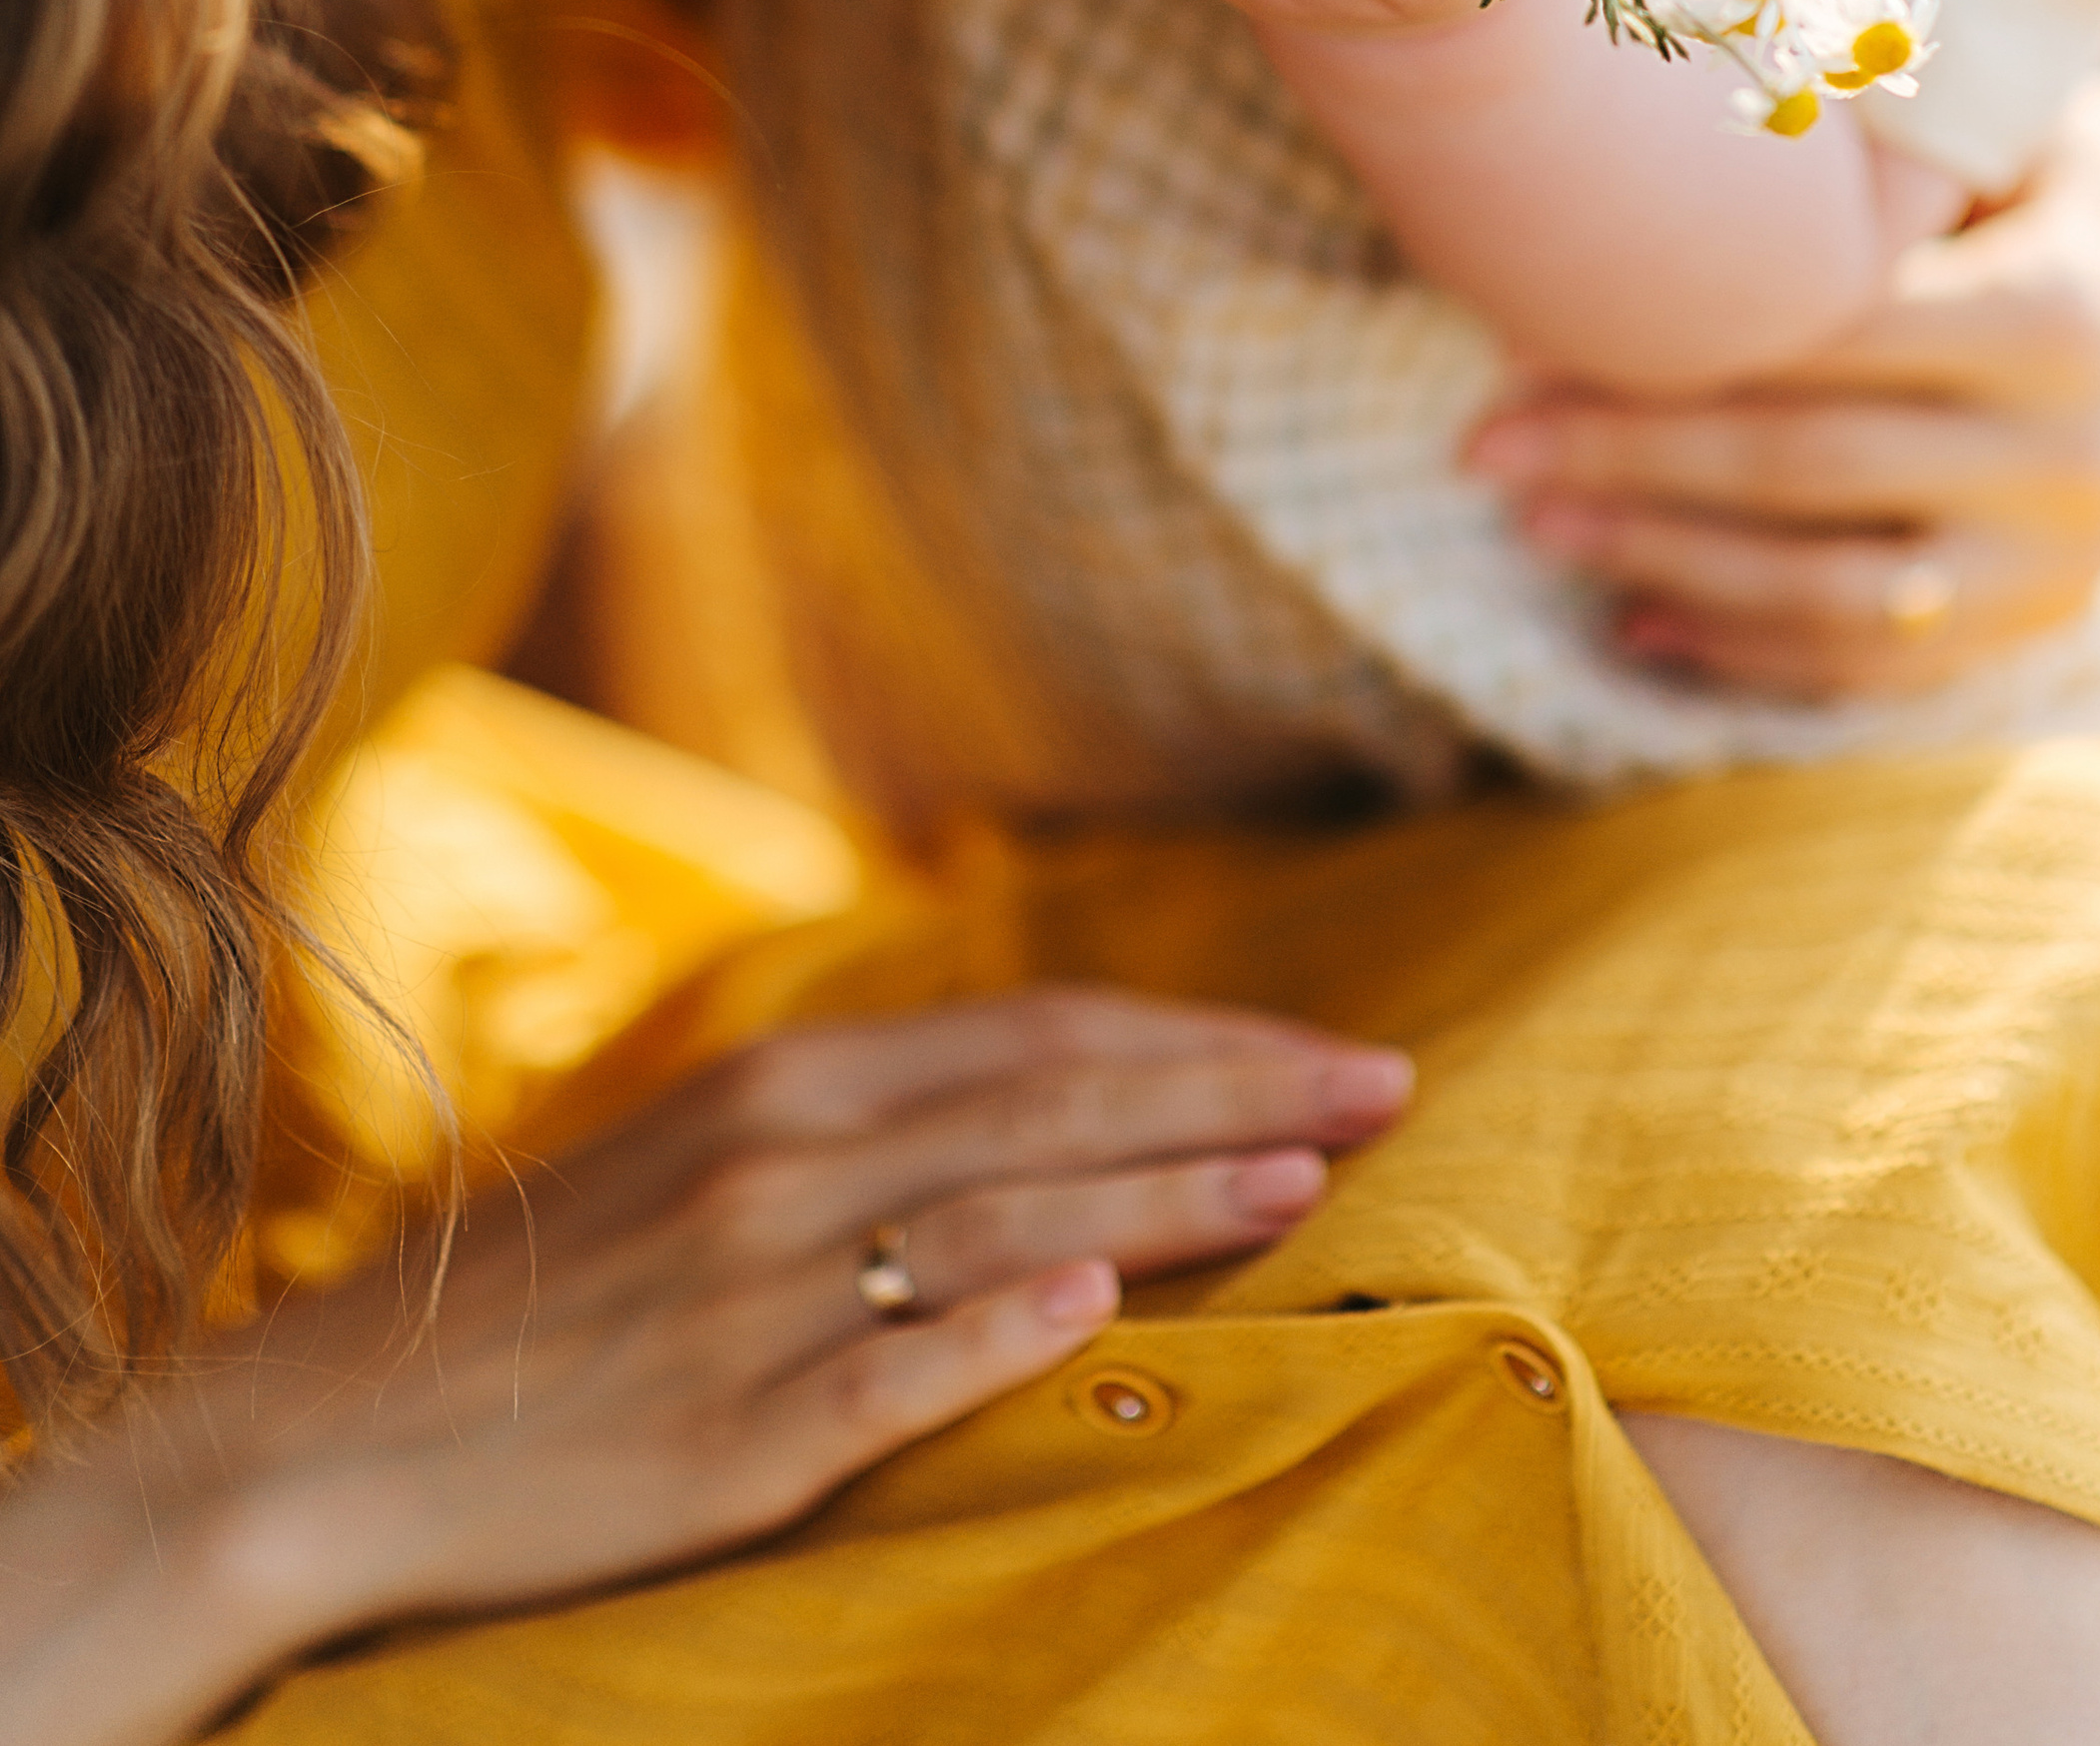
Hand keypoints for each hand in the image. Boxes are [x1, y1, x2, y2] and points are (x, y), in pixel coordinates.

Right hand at [0, 990, 1411, 1745]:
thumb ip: (863, 1124)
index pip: (1044, 1036)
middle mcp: (785, 1163)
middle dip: (1237, 1093)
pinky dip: (991, 1324)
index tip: (1339, 1053)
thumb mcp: (700, 1163)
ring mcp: (758, 1295)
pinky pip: (882, 1369)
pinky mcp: (728, 1428)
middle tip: (1391, 1096)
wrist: (340, 1431)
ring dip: (1169, 1190)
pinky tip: (1091, 1296)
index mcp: (787, 1087)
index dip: (1203, 1039)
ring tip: (1309, 1179)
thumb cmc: (547, 1301)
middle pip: (1056, 1104)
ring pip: (1006, 1214)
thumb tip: (1046, 1105)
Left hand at [1464, 71, 2099, 700]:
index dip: (1668, 351)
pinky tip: (1636, 625)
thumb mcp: (2022, 129)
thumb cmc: (2083, 174)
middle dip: (1628, 463)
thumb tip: (1679, 107)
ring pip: (1834, 592)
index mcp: (2056, 313)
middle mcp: (2068, 456)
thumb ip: (1886, 146)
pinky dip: (1751, 657)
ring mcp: (2063, 562)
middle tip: (1483, 449)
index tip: (1525, 341)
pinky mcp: (2042, 623)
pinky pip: (1878, 667)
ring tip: (1536, 529)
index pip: (1825, 346)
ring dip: (1667, 568)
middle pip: (1806, 470)